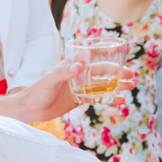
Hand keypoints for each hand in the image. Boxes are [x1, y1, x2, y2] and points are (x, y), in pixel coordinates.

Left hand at [0, 59, 137, 122]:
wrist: (30, 109)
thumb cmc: (37, 92)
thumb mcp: (50, 81)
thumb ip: (64, 73)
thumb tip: (80, 66)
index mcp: (71, 65)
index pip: (92, 56)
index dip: (107, 53)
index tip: (123, 52)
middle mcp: (77, 74)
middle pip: (102, 71)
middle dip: (118, 72)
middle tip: (132, 75)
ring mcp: (79, 87)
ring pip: (102, 84)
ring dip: (117, 85)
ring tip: (131, 87)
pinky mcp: (79, 99)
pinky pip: (97, 98)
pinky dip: (109, 99)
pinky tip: (121, 101)